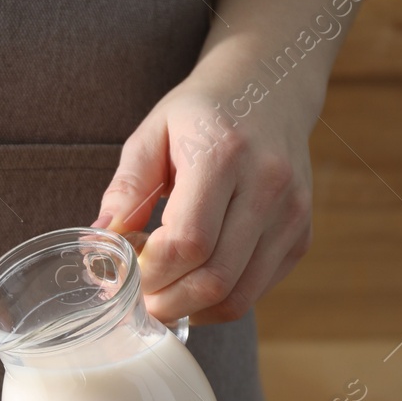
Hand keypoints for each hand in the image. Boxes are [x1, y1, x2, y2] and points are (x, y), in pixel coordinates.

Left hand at [95, 57, 315, 324]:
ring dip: (191, 310)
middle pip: (214, 279)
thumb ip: (125, 189)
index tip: (126, 274)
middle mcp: (268, 186)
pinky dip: (218, 302)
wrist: (269, 90)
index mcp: (224, 154)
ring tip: (163, 295)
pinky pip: (255, 291)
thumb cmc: (201, 114)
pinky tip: (193, 283)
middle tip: (139, 299)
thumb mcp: (151, 135)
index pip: (188, 242)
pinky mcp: (301, 235)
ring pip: (238, 296)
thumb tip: (100, 244)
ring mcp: (291, 214)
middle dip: (166, 302)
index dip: (151, 273)